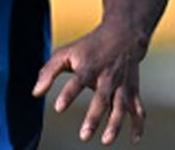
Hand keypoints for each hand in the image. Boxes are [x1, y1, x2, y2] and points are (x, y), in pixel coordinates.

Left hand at [32, 25, 147, 144]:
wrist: (122, 35)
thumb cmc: (88, 47)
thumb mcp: (66, 53)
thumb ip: (49, 72)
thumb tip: (35, 93)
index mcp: (88, 68)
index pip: (77, 81)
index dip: (68, 94)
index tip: (58, 108)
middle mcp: (107, 78)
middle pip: (101, 99)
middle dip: (93, 118)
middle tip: (83, 136)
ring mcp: (122, 86)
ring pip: (121, 107)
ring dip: (115, 125)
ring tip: (105, 141)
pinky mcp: (133, 91)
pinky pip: (138, 110)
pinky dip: (139, 125)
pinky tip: (133, 140)